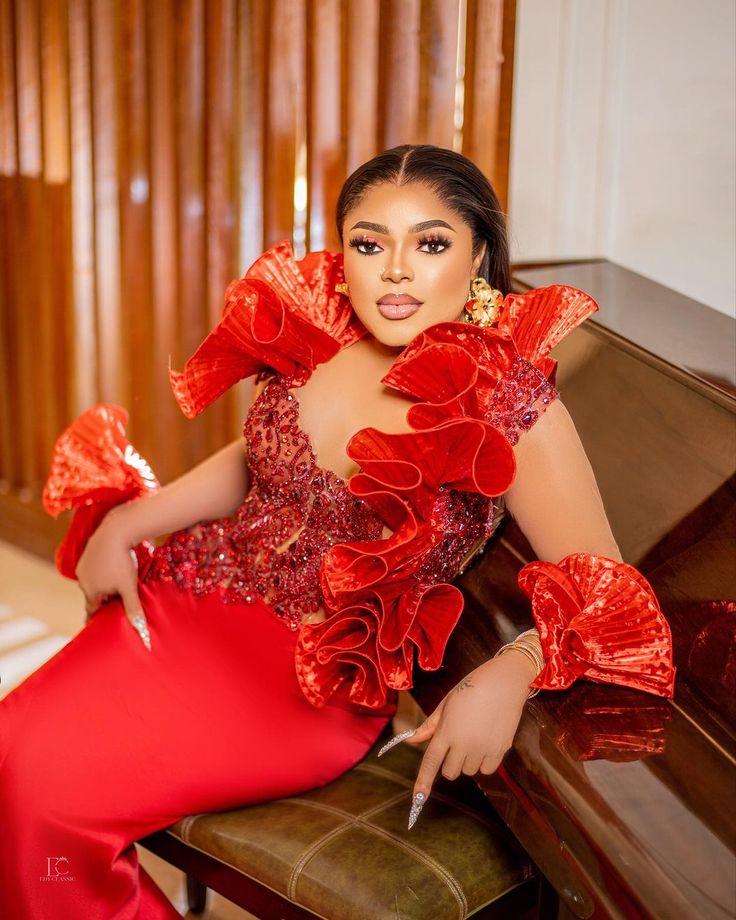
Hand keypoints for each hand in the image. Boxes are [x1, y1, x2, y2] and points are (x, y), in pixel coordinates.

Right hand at [75, 513, 151, 650]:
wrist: (115, 531)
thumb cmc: (122, 562)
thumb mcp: (129, 587)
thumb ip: (132, 608)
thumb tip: (141, 630)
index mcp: (90, 592)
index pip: (91, 610)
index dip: (97, 616)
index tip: (98, 623)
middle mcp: (83, 580)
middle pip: (94, 595)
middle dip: (103, 599)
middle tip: (114, 602)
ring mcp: (83, 565)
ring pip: (94, 580)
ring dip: (104, 583)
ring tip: (117, 583)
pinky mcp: (88, 552)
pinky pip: (96, 566)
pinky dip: (103, 570)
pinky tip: (114, 566)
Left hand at [378, 650, 535, 827]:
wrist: (503, 683)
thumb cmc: (470, 688)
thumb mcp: (446, 704)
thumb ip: (429, 726)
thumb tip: (410, 740)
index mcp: (447, 731)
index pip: (431, 762)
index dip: (423, 782)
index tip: (418, 798)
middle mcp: (464, 744)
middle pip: (450, 772)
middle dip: (450, 762)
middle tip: (456, 742)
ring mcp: (483, 749)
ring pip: (469, 771)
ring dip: (467, 761)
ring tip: (474, 735)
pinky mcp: (500, 751)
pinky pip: (487, 770)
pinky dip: (484, 762)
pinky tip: (486, 742)